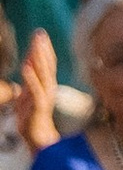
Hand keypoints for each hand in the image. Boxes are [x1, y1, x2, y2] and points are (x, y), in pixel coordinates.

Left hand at [12, 33, 53, 152]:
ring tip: (35, 44)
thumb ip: (30, 77)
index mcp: (47, 84)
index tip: (40, 33)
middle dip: (43, 48)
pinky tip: (26, 66)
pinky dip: (30, 76)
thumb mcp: (28, 93)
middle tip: (39, 33)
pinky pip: (35, 88)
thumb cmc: (32, 115)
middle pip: (47, 64)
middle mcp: (49, 88)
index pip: (47, 62)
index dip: (44, 48)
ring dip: (39, 58)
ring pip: (43, 73)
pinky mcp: (39, 105)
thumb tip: (29, 61)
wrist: (37, 136)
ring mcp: (45, 96)